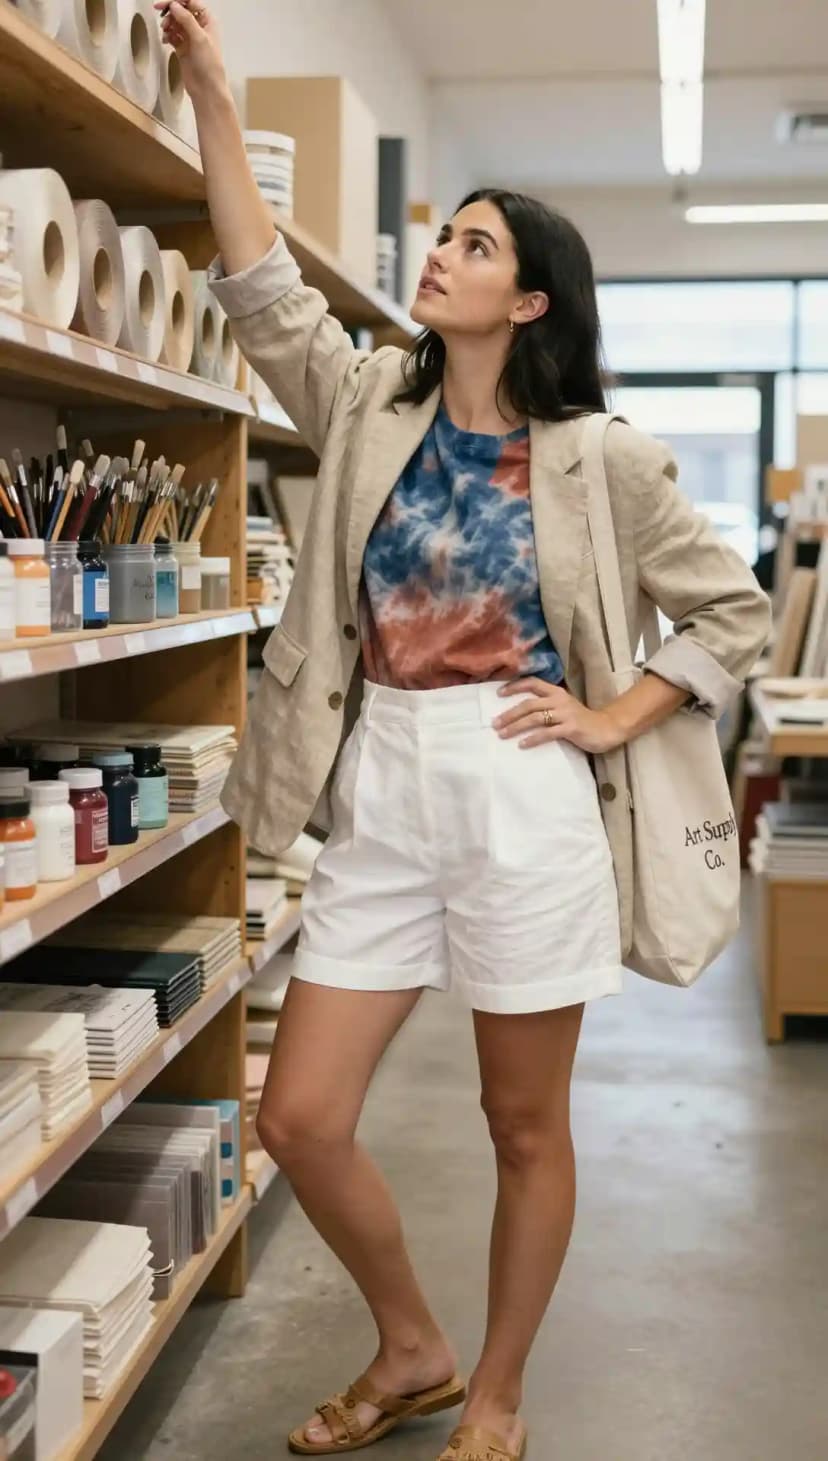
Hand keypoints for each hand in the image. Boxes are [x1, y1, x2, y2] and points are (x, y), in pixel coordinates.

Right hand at [155, 1, 225, 99]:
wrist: (206, 89)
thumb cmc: (208, 64)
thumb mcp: (200, 38)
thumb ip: (186, 19)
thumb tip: (173, 5)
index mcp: (207, 21)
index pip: (191, 2)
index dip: (177, 1)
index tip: (164, 4)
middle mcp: (198, 27)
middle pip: (181, 11)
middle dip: (170, 12)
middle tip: (160, 15)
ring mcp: (189, 38)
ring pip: (175, 23)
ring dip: (168, 24)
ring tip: (165, 31)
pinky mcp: (182, 49)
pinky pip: (172, 36)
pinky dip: (167, 35)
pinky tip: (165, 40)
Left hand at [492, 677, 626, 752]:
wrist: (607, 728)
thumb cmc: (581, 720)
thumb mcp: (564, 707)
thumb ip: (547, 705)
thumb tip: (520, 711)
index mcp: (557, 692)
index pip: (532, 683)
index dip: (514, 686)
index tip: (498, 694)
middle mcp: (559, 700)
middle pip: (529, 704)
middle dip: (509, 714)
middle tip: (494, 723)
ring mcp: (566, 714)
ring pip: (535, 718)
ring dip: (516, 726)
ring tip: (502, 734)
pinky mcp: (571, 728)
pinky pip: (547, 733)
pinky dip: (532, 739)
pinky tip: (522, 745)